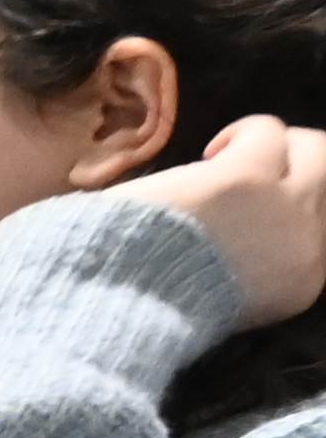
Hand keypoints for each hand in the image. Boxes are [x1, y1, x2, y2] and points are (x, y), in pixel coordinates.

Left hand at [145, 114, 325, 325]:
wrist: (132, 304)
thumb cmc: (156, 307)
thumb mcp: (223, 302)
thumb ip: (246, 272)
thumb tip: (235, 237)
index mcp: (299, 284)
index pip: (317, 230)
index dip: (289, 206)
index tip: (256, 206)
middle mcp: (307, 244)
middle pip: (325, 180)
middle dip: (302, 163)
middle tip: (265, 162)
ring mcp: (285, 205)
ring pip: (314, 152)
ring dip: (280, 143)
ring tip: (233, 153)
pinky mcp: (251, 175)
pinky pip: (267, 132)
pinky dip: (245, 130)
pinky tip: (210, 150)